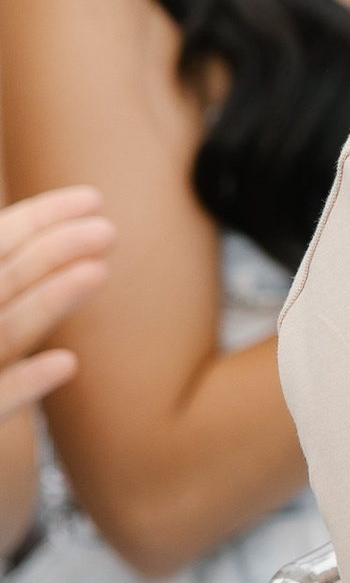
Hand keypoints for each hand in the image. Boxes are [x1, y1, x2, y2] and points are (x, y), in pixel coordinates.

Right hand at [0, 186, 109, 423]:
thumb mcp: (3, 323)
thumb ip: (14, 283)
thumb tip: (58, 237)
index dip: (37, 219)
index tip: (93, 198)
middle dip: (49, 251)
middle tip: (107, 230)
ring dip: (46, 301)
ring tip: (98, 273)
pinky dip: (24, 383)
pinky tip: (66, 364)